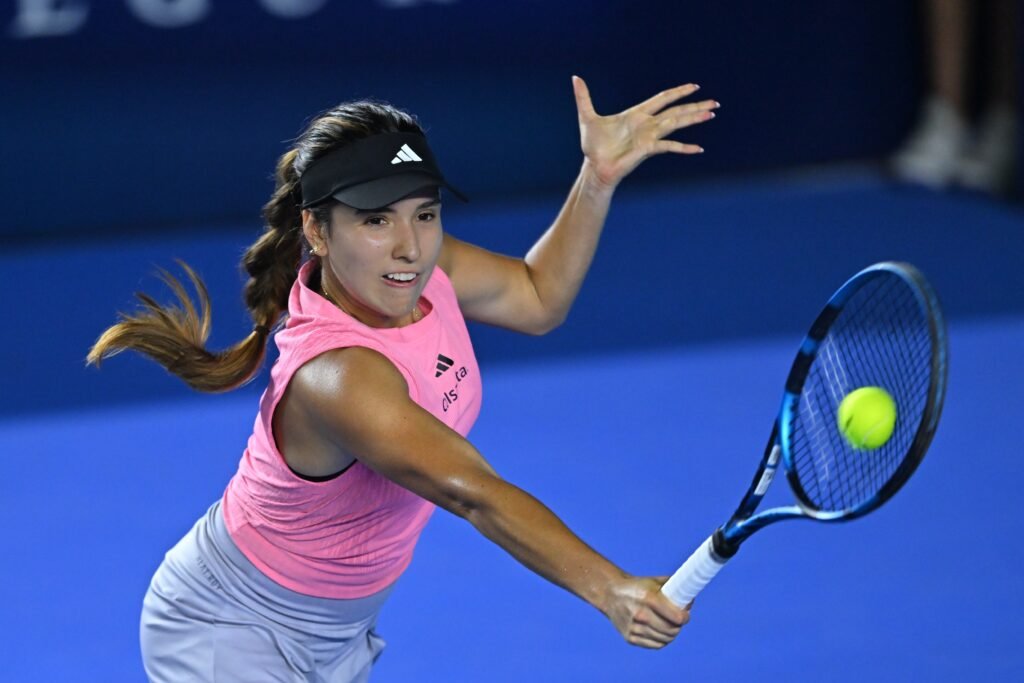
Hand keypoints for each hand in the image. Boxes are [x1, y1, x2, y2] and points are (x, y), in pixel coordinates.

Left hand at [572, 76, 717, 189]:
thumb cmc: (593, 147)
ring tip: (712, 114)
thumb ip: (583, 97)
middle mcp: (647, 124)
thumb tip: (575, 78)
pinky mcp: (647, 149)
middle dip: (695, 105)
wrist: (594, 167)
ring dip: (694, 118)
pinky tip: (698, 149)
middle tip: (715, 102)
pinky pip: (669, 146)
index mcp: (636, 114)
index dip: (678, 92)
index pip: (662, 99)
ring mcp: (649, 137)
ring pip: (676, 123)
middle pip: (676, 111)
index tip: (694, 86)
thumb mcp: (587, 117)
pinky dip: (683, 148)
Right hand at [603, 575, 690, 648]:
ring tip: (671, 627)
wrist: (610, 594)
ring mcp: (634, 627)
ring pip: (664, 639)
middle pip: (671, 630)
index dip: (685, 617)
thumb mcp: (654, 582)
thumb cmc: (636, 587)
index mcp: (648, 598)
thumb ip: (673, 587)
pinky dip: (661, 641)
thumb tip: (690, 598)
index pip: (676, 617)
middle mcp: (640, 614)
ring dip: (671, 634)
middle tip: (679, 622)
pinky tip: (661, 633)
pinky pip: (654, 644)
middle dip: (679, 626)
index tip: (686, 615)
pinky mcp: (629, 637)